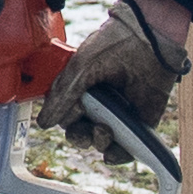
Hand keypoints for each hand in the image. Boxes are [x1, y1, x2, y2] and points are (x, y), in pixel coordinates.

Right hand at [48, 0, 192, 138]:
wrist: (148, 38)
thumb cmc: (113, 44)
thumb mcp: (80, 67)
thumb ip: (61, 96)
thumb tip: (44, 123)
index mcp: (80, 90)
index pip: (66, 116)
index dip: (66, 119)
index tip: (74, 110)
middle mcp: (98, 104)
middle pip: (81, 133)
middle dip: (80, 137)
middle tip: (86, 129)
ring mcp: (119, 114)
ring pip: (101, 143)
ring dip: (98, 143)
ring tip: (105, 130)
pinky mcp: (141, 121)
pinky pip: (127, 148)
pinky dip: (120, 155)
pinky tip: (115, 150)